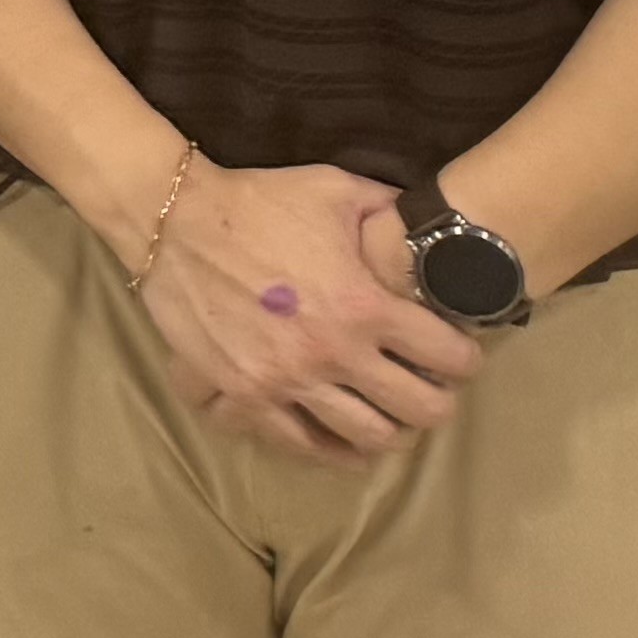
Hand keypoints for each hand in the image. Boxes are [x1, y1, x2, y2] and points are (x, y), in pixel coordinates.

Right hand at [137, 157, 480, 462]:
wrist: (173, 220)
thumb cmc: (257, 201)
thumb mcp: (333, 188)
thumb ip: (387, 207)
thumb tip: (426, 219)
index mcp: (365, 305)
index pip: (449, 356)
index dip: (464, 359)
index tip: (458, 356)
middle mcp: (335, 352)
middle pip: (420, 411)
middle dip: (437, 404)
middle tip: (430, 393)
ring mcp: (289, 379)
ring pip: (368, 438)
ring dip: (388, 432)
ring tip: (388, 420)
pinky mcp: (246, 392)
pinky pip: (300, 443)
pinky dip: (328, 450)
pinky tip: (340, 445)